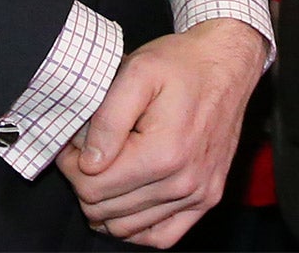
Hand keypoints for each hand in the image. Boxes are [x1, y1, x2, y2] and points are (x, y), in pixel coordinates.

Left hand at [57, 17, 266, 246]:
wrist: (228, 62)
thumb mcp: (137, 71)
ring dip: (108, 203)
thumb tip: (89, 163)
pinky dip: (138, 227)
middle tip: (91, 152)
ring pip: (126, 227)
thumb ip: (107, 119)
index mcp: (163, 153)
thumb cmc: (183, 64)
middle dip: (86, 182)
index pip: (92, 188)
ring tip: (111, 167)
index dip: (71, 166)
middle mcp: (183, 181)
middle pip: (105, 210)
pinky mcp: (208, 197)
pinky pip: (162, 236)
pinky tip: (129, 201)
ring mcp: (199, 193)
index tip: (74, 144)